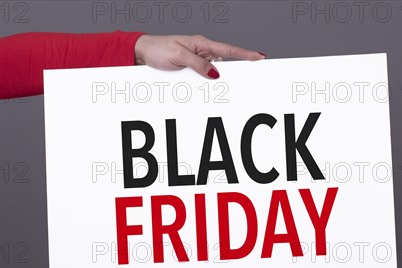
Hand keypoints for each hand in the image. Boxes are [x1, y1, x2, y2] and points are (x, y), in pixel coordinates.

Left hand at [134, 34, 265, 78]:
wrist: (142, 53)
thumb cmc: (158, 49)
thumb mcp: (178, 56)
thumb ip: (197, 64)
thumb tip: (215, 73)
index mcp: (201, 44)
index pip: (228, 49)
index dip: (245, 53)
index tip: (260, 57)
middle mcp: (201, 52)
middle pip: (224, 61)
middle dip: (236, 68)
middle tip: (252, 74)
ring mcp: (196, 62)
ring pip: (213, 72)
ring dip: (218, 80)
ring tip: (228, 86)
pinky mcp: (189, 70)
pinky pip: (202, 77)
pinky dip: (206, 83)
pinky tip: (208, 89)